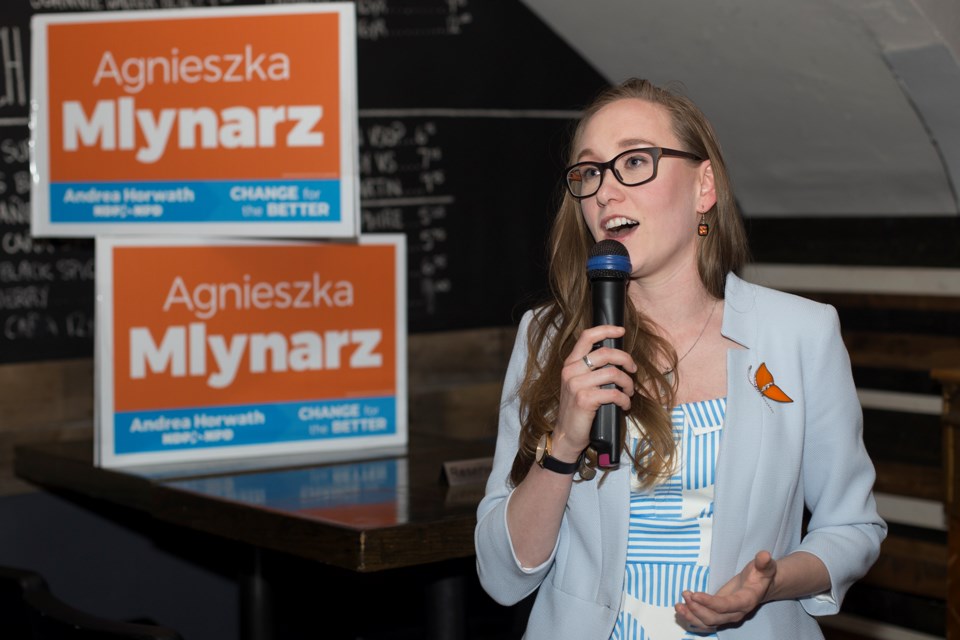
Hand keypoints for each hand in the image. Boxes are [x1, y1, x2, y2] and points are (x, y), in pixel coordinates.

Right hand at [553, 325, 636, 458]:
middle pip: (606, 353)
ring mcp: (576, 385)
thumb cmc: (577, 410)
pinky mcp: (585, 400)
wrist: (567, 434)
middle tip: (633, 369)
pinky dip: (625, 399)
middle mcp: (571, 371)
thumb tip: (617, 359)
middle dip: (626, 359)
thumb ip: (591, 369)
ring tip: (629, 391)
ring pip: (613, 373)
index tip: (620, 331)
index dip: (606, 329)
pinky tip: (625, 405)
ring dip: (628, 383)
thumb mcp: (579, 384)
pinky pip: (614, 393)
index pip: (587, 337)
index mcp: (570, 364)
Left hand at [674, 551, 776, 630]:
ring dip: (691, 615)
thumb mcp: (764, 566)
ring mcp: (727, 616)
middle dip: (697, 608)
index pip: (727, 606)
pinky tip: (681, 609)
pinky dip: (691, 618)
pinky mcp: (719, 615)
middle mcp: (736, 613)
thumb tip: (765, 555)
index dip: (710, 603)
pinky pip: (704, 622)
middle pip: (714, 618)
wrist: (760, 586)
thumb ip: (763, 562)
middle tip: (686, 594)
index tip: (695, 595)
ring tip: (679, 604)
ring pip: (707, 623)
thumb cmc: (760, 575)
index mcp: (747, 601)